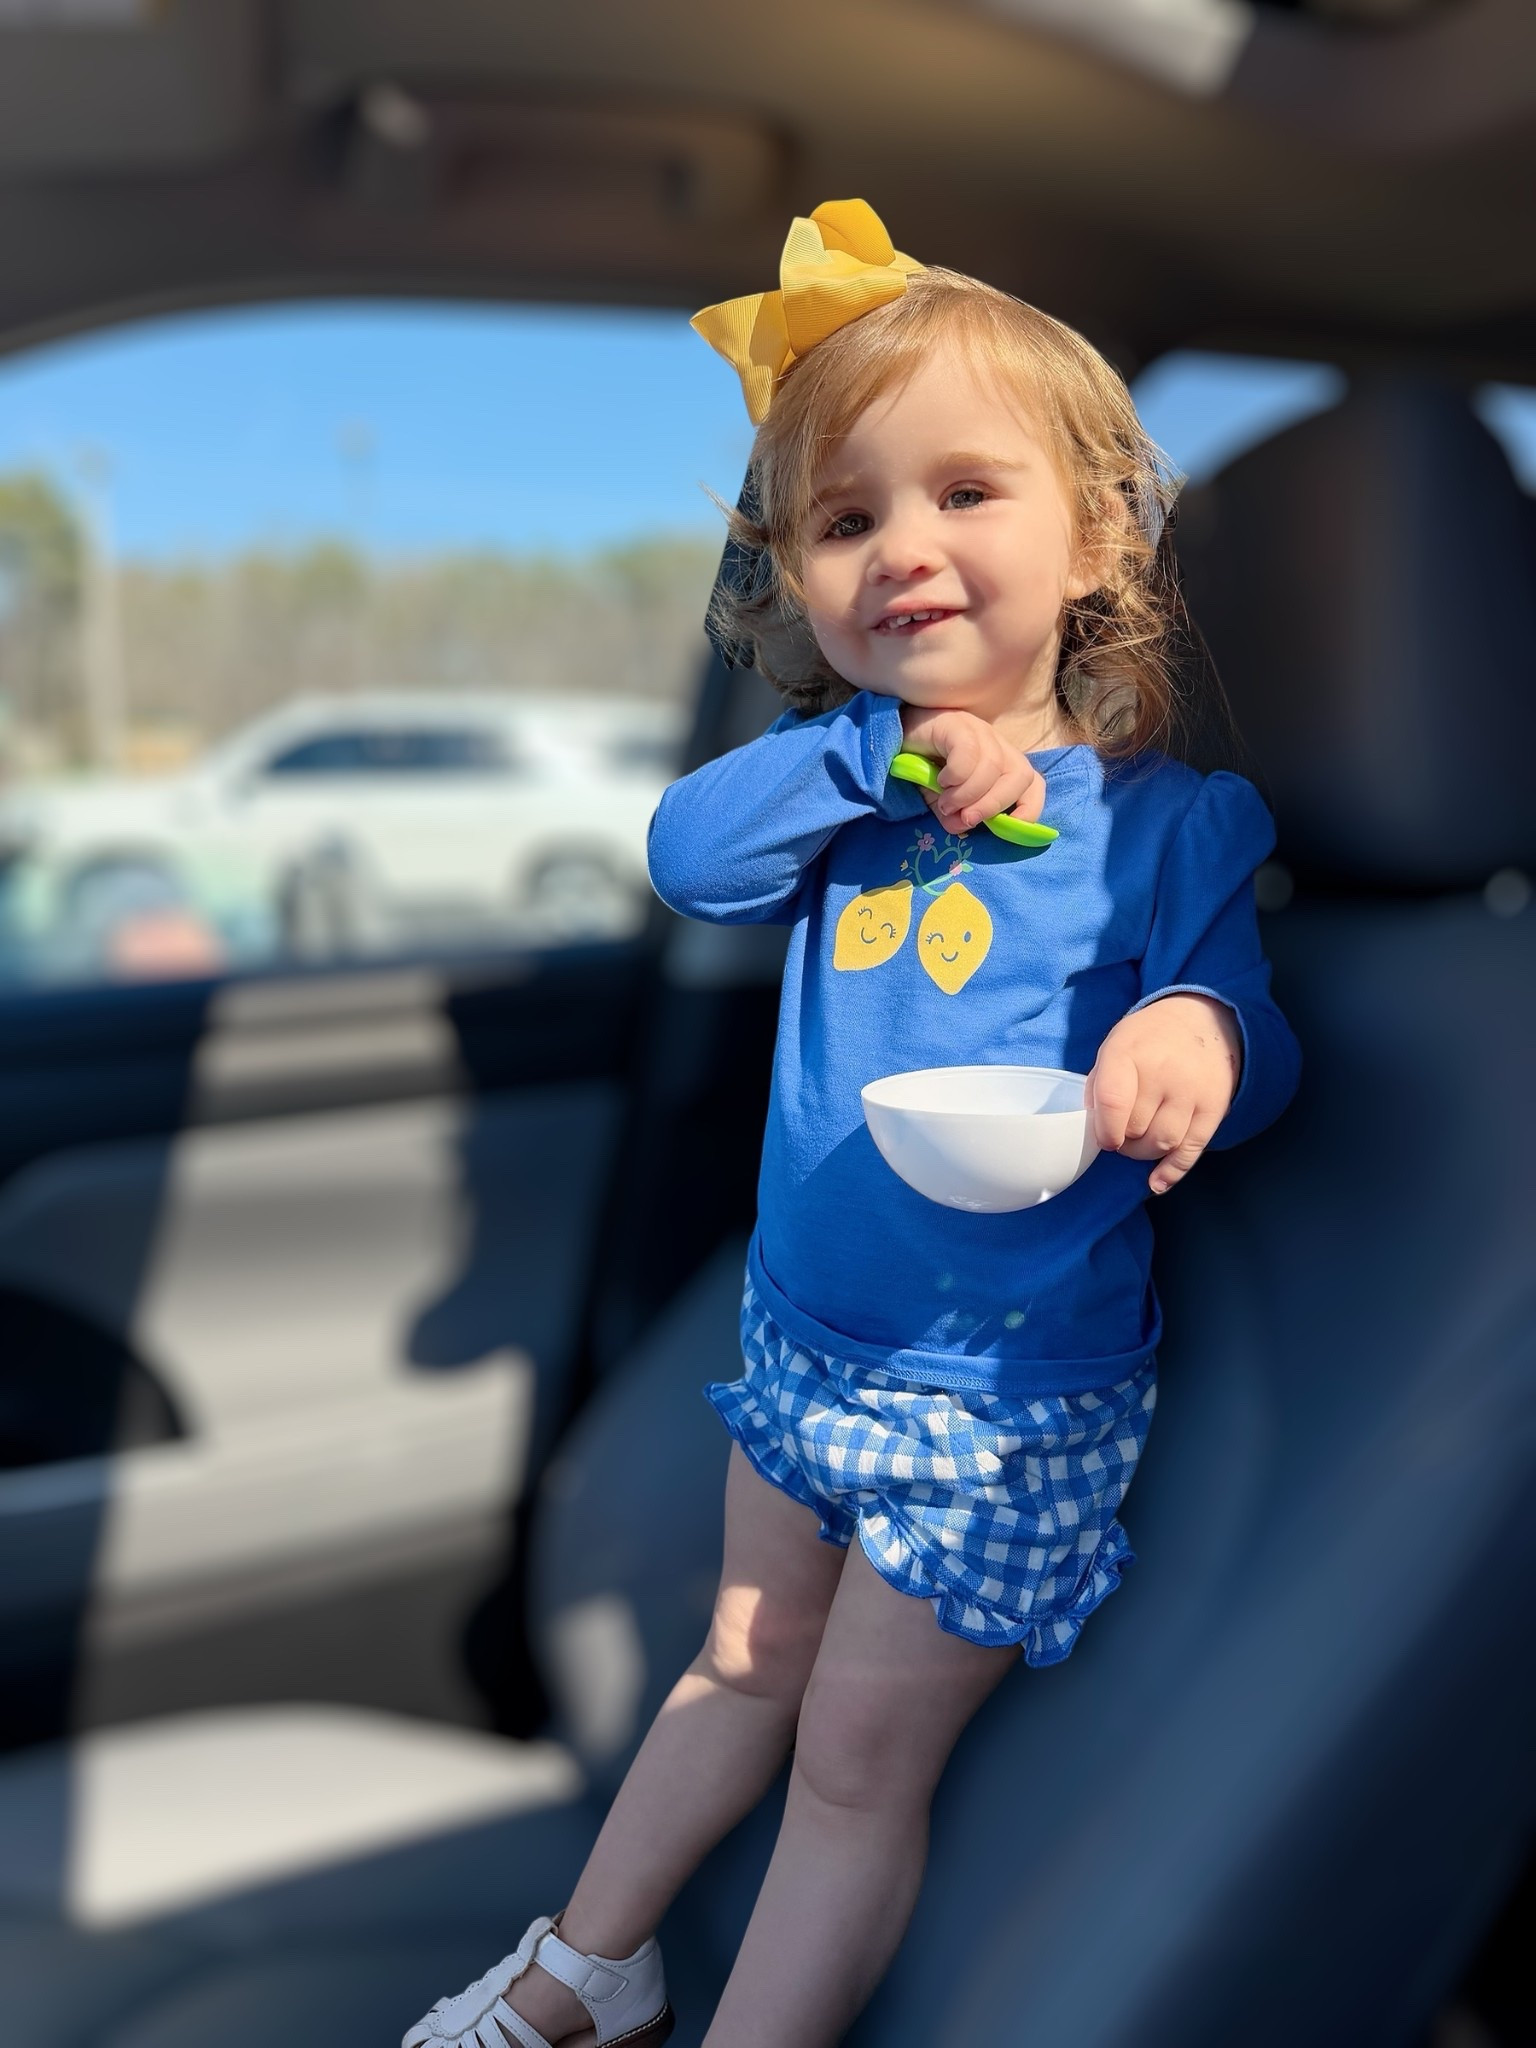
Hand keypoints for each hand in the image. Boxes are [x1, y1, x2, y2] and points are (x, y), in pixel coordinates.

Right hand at [899, 705, 1045, 836]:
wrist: (893, 739)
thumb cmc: (923, 770)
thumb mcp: (944, 801)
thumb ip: (957, 815)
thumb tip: (963, 826)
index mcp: (1002, 764)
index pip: (1034, 783)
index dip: (1029, 808)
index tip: (1008, 827)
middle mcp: (997, 745)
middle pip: (1021, 775)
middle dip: (995, 804)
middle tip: (967, 818)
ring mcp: (979, 731)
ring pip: (992, 766)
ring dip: (968, 794)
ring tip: (945, 802)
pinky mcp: (958, 724)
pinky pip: (968, 753)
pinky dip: (956, 775)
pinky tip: (940, 780)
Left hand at [1086, 994, 1241, 1193]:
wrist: (1204, 1021)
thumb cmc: (1149, 1038)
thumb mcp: (1115, 1046)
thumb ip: (1100, 1084)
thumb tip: (1092, 1125)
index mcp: (1130, 1054)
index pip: (1114, 1103)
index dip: (1105, 1131)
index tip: (1104, 1138)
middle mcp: (1164, 1073)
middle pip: (1136, 1129)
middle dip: (1123, 1140)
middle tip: (1121, 1134)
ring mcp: (1192, 1092)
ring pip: (1162, 1143)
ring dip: (1143, 1154)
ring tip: (1137, 1143)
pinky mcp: (1214, 1109)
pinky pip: (1191, 1150)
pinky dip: (1171, 1172)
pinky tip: (1156, 1182)